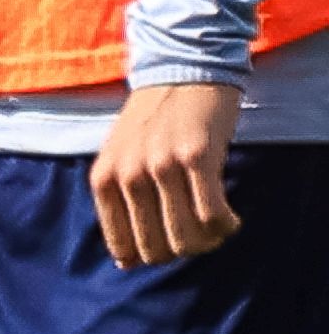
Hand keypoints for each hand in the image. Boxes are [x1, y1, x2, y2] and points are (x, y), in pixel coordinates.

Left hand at [93, 79, 246, 268]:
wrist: (182, 71)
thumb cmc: (151, 120)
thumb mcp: (119, 158)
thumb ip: (118, 203)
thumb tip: (125, 262)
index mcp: (103, 179)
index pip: (122, 246)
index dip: (149, 256)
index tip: (169, 247)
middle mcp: (128, 175)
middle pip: (156, 248)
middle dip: (181, 251)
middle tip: (198, 237)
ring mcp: (161, 166)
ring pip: (186, 237)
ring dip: (207, 242)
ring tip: (216, 229)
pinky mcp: (197, 157)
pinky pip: (212, 214)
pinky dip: (225, 225)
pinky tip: (231, 219)